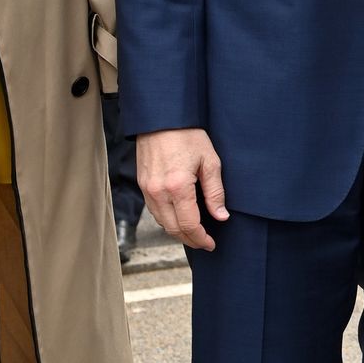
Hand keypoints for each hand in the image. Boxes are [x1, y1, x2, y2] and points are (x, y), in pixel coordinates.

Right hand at [136, 128, 228, 250]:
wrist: (161, 118)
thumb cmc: (188, 136)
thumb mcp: (210, 161)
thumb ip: (215, 192)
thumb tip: (221, 216)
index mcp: (178, 187)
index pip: (189, 225)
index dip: (201, 239)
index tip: (211, 244)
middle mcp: (158, 192)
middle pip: (173, 229)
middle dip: (190, 240)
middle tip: (204, 243)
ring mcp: (147, 189)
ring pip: (161, 222)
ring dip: (177, 232)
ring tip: (194, 233)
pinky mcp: (142, 184)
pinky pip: (154, 211)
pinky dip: (166, 220)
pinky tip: (178, 218)